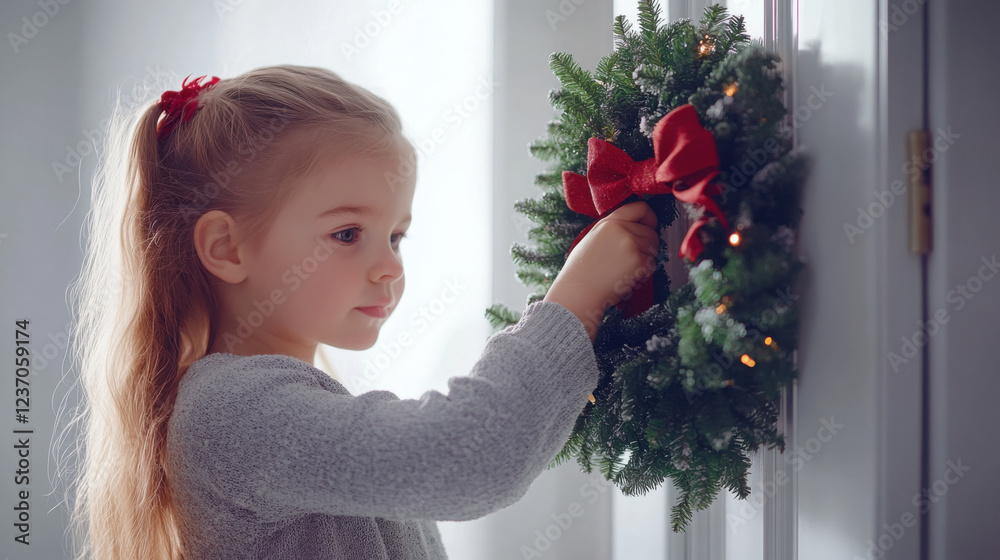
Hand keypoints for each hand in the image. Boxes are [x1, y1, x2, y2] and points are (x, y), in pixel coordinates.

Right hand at [543, 201, 658, 341]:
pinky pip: (652, 263)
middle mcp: (621, 229)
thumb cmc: (582, 269)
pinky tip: (627, 276)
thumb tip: (637, 225)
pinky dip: (644, 272)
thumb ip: (614, 228)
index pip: (641, 208)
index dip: (650, 218)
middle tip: (632, 258)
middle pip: (651, 231)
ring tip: (626, 268)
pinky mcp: (638, 261)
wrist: (579, 291)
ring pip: (653, 248)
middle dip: (647, 244)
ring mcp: (631, 244)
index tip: (649, 226)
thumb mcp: (593, 237)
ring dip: (646, 258)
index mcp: (609, 221)